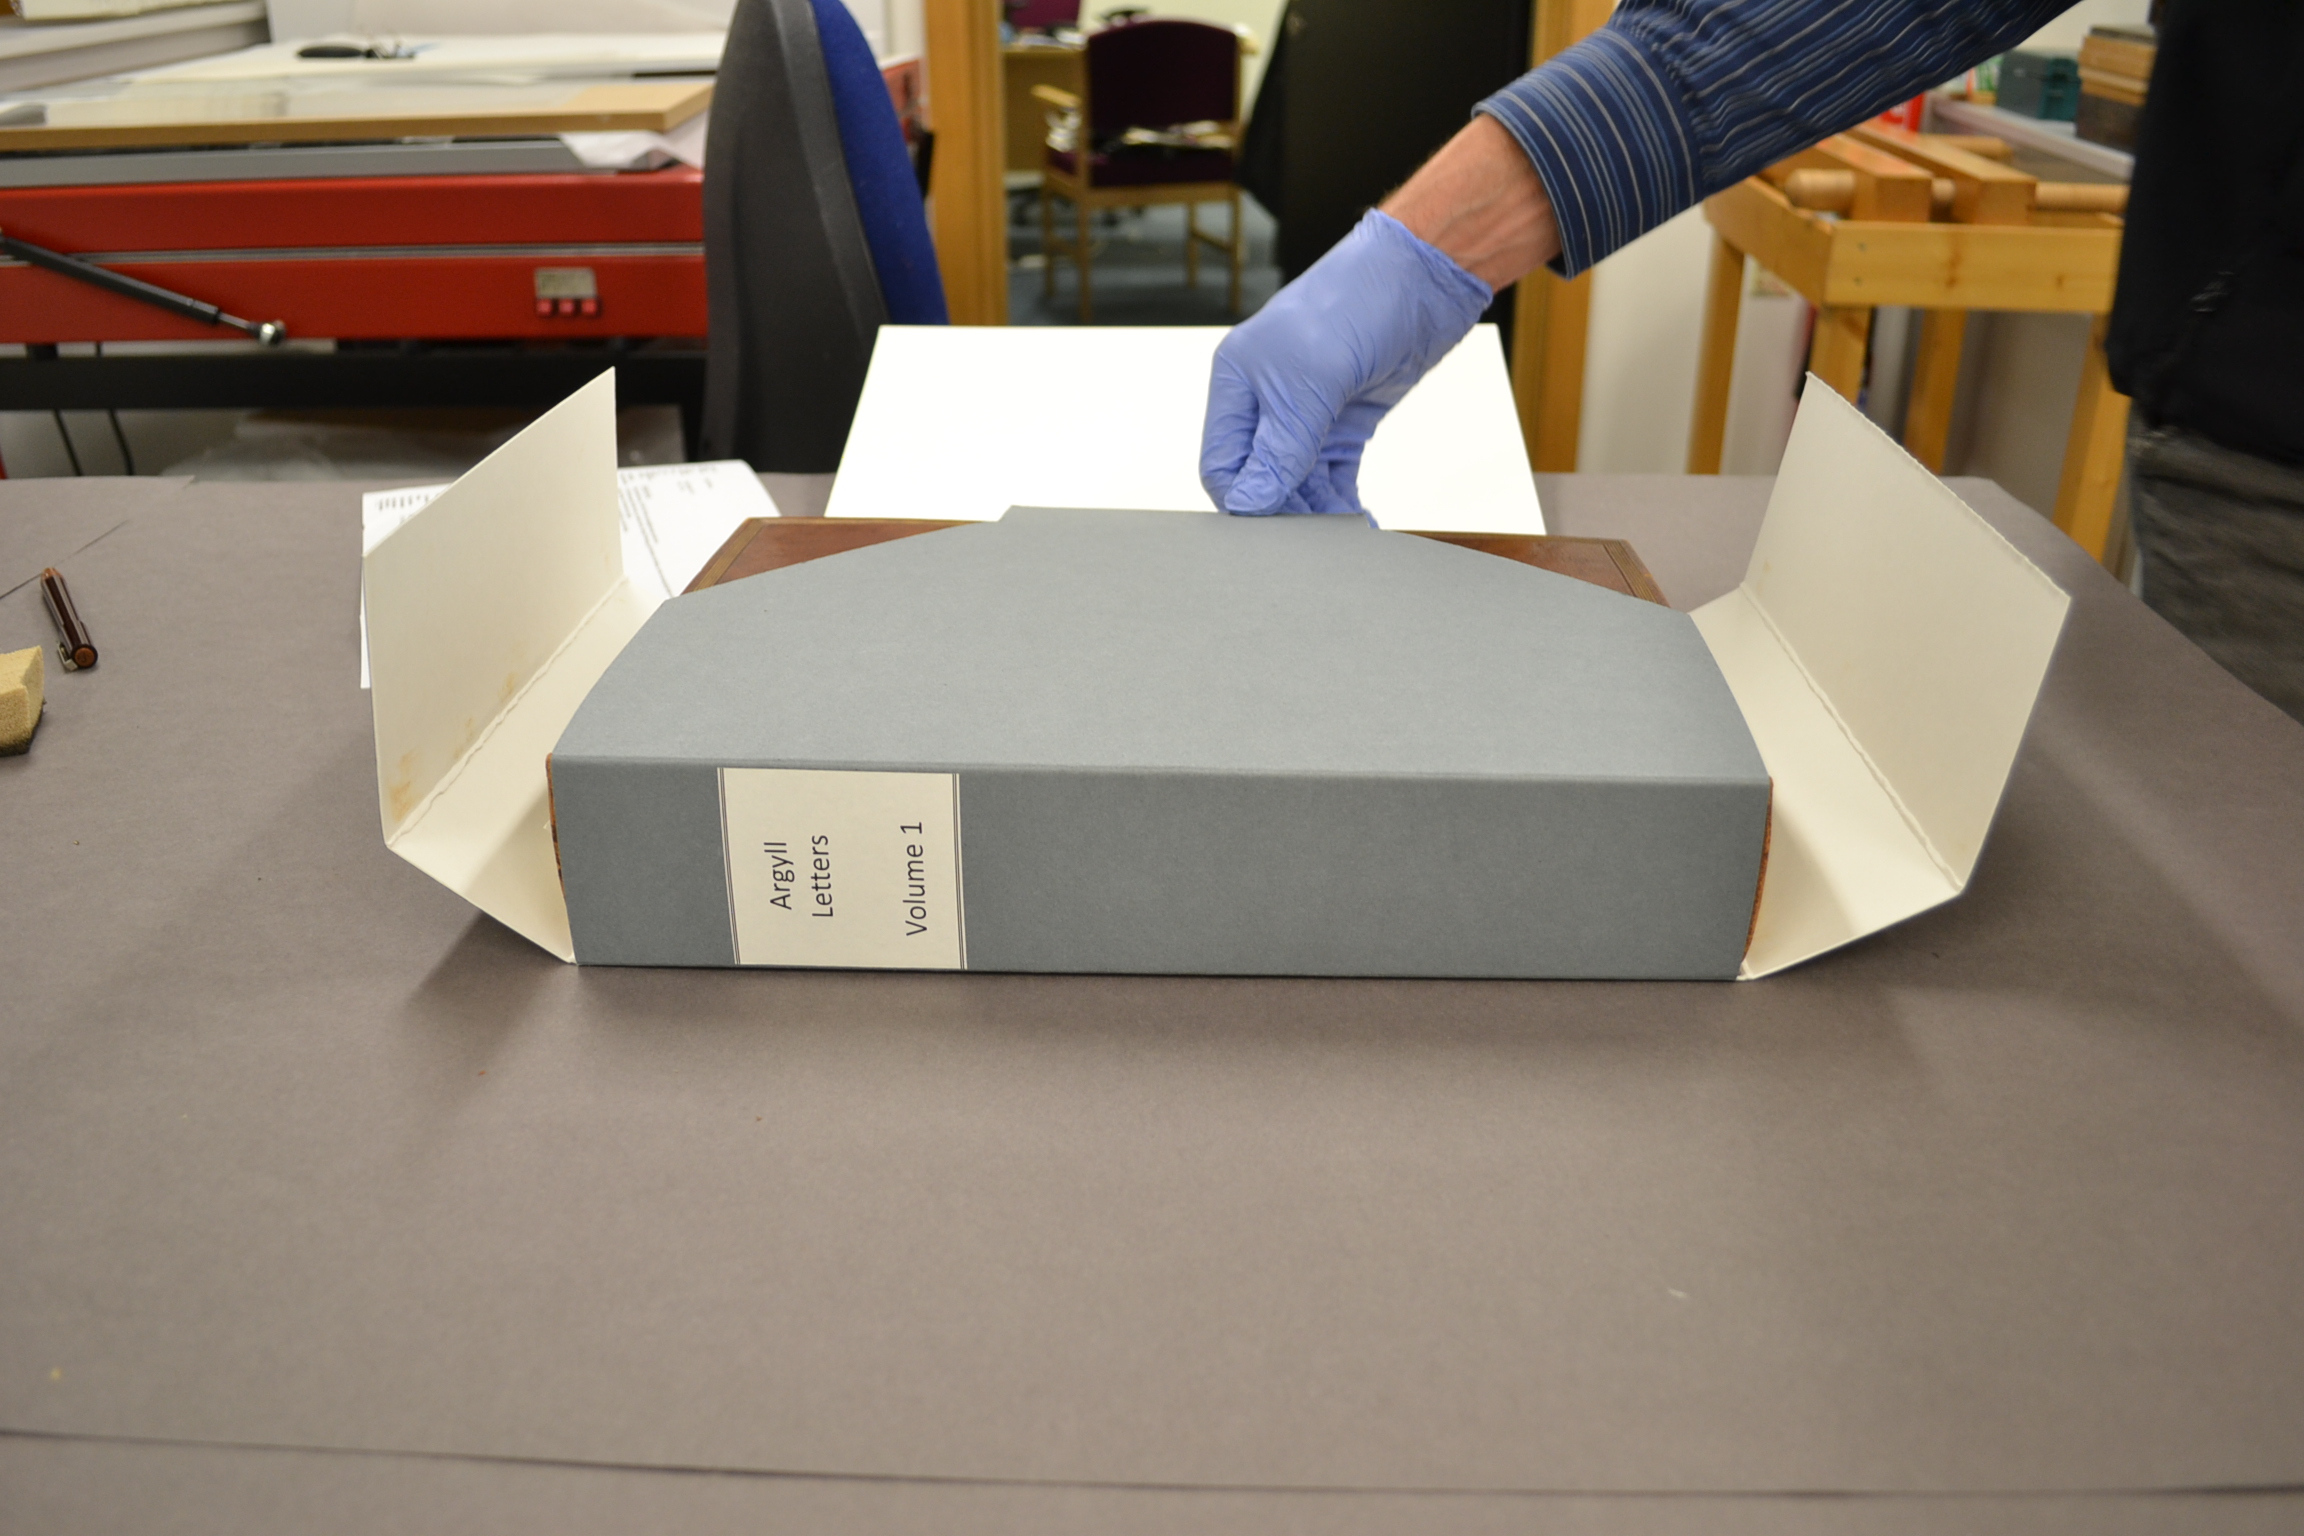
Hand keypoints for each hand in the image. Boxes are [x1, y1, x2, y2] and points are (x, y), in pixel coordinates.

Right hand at [1200, 209, 1491, 515]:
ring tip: (1346, 537)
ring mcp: (1307, 415)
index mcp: (1237, 382)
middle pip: (1259, 479)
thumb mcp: (1315, 378)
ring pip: (1297, 485)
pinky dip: (1343, 503)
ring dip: (1319, 514)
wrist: (1425, 276)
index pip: (1222, 463)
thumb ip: (1283, 445)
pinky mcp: (1344, 424)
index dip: (1244, 499)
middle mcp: (1265, 402)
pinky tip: (1362, 524)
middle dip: (1285, 511)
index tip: (1276, 528)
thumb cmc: (1359, 302)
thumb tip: (1250, 502)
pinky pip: (1332, 477)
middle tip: (1317, 541)